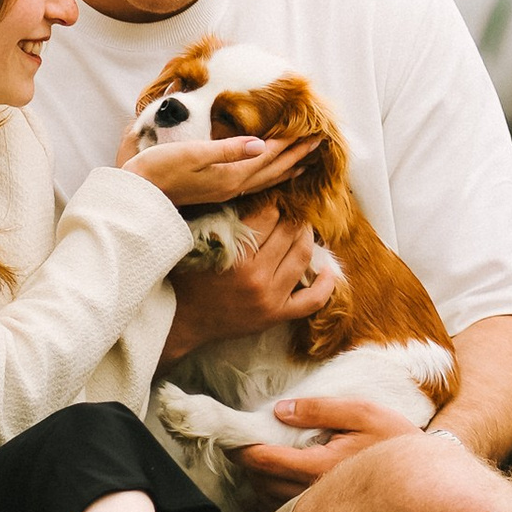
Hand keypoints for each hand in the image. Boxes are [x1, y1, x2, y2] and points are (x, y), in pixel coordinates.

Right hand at [118, 123, 318, 211]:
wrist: (137, 195)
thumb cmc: (159, 168)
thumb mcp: (193, 154)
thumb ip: (229, 150)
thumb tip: (262, 144)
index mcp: (229, 175)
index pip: (269, 156)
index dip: (291, 143)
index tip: (313, 132)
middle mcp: (231, 185)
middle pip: (272, 170)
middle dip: (296, 156)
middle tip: (319, 144)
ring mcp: (223, 192)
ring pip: (264, 180)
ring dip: (285, 167)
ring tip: (303, 160)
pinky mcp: (215, 193)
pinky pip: (252, 184)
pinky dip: (267, 176)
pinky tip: (269, 174)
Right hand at [161, 207, 338, 359]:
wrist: (183, 320)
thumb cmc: (189, 276)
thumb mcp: (201, 241)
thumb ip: (226, 219)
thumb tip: (254, 191)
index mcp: (236, 254)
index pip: (268, 215)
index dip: (273, 202)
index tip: (275, 198)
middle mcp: (256, 276)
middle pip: (289, 232)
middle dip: (292, 216)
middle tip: (292, 208)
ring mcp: (270, 298)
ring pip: (302, 257)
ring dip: (307, 237)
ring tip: (303, 227)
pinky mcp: (276, 315)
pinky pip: (311, 301)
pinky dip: (325, 285)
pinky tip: (329, 270)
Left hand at [238, 391, 425, 494]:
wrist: (424, 485)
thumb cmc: (395, 443)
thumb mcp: (362, 412)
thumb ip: (320, 409)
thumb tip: (281, 410)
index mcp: (318, 467)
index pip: (264, 461)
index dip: (241, 448)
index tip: (230, 436)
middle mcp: (312, 497)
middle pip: (260, 484)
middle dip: (248, 464)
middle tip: (247, 442)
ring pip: (269, 504)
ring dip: (260, 482)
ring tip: (264, 459)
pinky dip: (274, 499)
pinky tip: (283, 482)